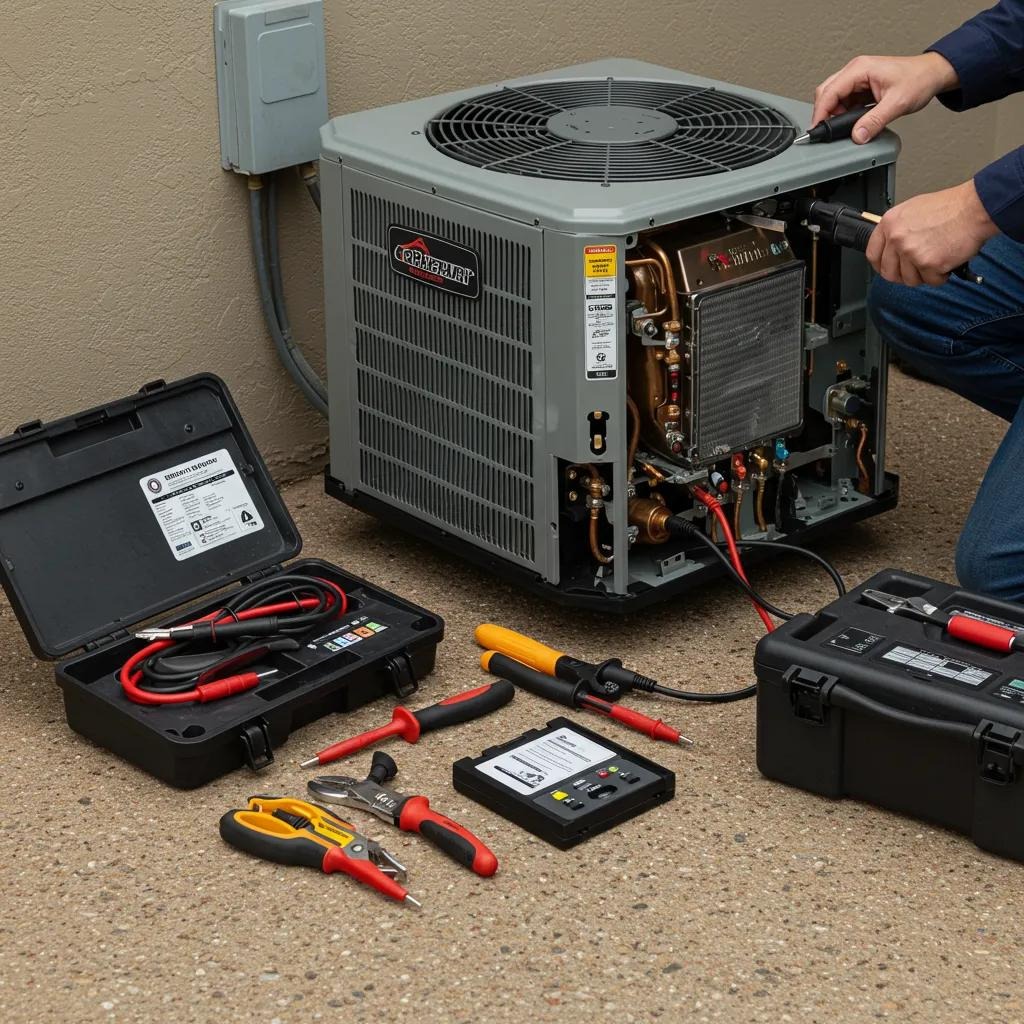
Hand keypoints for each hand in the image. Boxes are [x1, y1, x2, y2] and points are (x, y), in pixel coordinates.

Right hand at [812, 52, 958, 142]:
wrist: (932, 75)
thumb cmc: (918, 79)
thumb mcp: (896, 103)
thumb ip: (874, 121)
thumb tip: (857, 135)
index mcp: (860, 69)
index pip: (829, 92)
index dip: (820, 113)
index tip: (817, 130)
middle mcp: (856, 71)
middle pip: (826, 92)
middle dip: (825, 113)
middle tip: (831, 131)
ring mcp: (857, 79)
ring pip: (833, 98)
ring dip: (835, 114)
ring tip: (847, 126)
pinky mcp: (861, 87)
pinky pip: (844, 101)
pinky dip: (844, 113)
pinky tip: (853, 120)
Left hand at [866, 180, 997, 285]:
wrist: (974, 208)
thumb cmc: (950, 207)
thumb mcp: (913, 210)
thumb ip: (898, 229)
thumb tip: (891, 246)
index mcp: (889, 223)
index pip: (873, 254)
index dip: (881, 265)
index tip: (888, 268)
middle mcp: (896, 238)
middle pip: (889, 272)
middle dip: (903, 275)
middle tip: (917, 269)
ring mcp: (911, 252)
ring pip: (909, 280)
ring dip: (924, 275)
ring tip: (937, 259)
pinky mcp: (928, 263)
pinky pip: (931, 281)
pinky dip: (941, 276)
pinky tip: (947, 261)